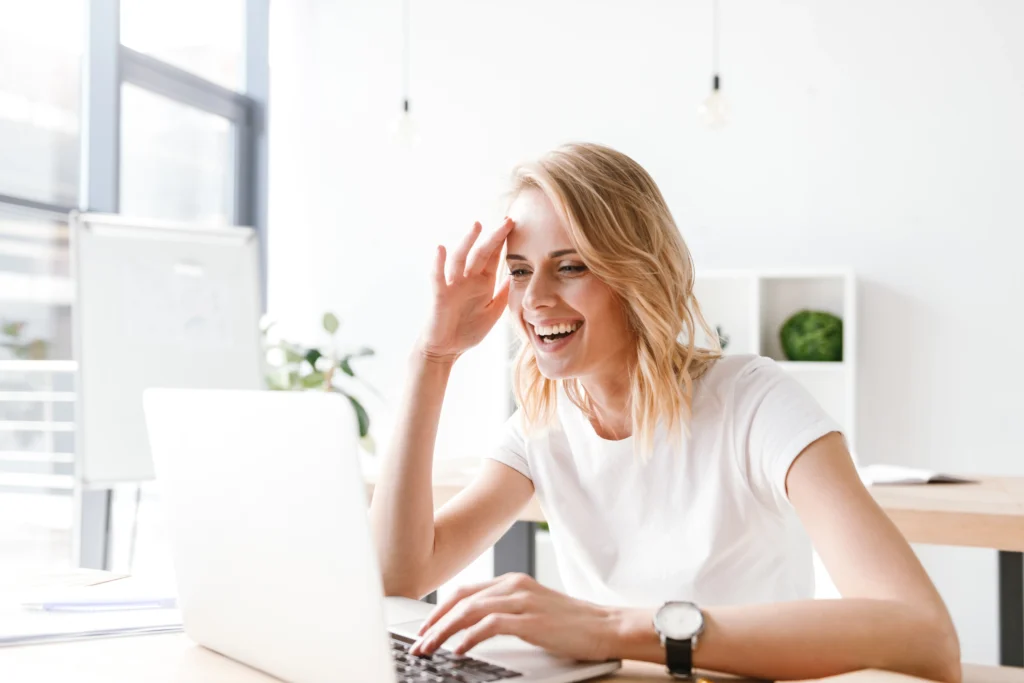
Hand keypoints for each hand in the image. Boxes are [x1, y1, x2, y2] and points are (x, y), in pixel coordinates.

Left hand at [410, 573, 616, 660]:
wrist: (605, 626)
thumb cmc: (572, 623)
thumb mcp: (533, 610)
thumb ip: (506, 611)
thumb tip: (473, 628)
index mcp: (512, 581)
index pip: (465, 591)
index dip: (440, 609)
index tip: (425, 628)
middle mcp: (514, 586)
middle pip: (461, 599)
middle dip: (435, 621)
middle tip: (418, 642)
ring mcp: (522, 601)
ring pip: (469, 610)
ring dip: (444, 631)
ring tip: (430, 648)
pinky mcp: (529, 620)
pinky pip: (489, 625)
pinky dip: (468, 637)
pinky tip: (458, 650)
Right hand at [418, 218, 513, 363]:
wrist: (446, 350)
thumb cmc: (467, 332)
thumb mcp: (492, 313)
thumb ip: (503, 295)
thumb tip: (516, 277)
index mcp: (482, 283)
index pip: (494, 258)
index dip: (504, 243)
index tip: (516, 226)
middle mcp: (468, 280)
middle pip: (481, 253)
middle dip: (493, 237)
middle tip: (507, 221)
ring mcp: (453, 285)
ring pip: (460, 259)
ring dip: (467, 242)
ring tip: (477, 226)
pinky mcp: (440, 295)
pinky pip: (438, 277)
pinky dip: (438, 263)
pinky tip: (441, 249)